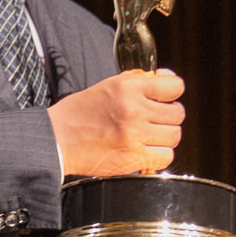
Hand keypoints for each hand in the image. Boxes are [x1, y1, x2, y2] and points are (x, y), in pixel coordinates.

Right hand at [50, 67, 183, 178]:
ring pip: (175, 135)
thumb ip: (139, 81)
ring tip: (149, 135)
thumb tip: (167, 79)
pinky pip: (166, 156)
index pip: (175, 86)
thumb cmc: (80, 112)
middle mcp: (134, 110)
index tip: (165, 96)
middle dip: (168, 115)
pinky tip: (146, 149)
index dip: (172, 91)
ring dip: (165, 136)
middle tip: (154, 118)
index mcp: (128, 87)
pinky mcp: (133, 158)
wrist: (58, 139)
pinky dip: (159, 154)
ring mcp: (135, 135)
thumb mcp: (108, 86)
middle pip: (177, 113)